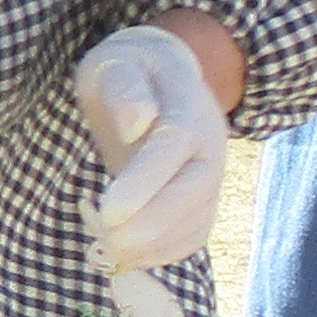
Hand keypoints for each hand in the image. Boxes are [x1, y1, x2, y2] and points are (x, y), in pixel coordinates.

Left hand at [71, 24, 232, 316]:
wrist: (161, 78)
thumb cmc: (128, 69)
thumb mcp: (116, 62)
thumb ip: (124, 86)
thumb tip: (134, 122)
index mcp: (186, 106)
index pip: (174, 146)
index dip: (146, 182)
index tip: (110, 211)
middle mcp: (208, 144)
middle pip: (195, 191)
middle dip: (152, 224)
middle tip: (106, 240)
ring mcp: (209, 174)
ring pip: (197, 219)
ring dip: (156, 244)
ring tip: (109, 250)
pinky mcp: (201, 199)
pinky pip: (194, 234)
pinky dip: (164, 252)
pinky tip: (128, 255)